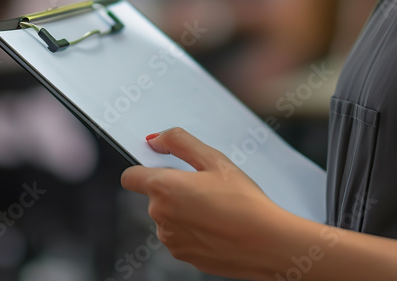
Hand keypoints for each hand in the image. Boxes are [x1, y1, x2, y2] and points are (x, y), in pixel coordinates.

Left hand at [120, 127, 290, 279]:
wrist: (266, 243)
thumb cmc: (244, 201)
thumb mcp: (214, 159)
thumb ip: (179, 142)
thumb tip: (155, 140)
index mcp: (163, 188)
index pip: (130, 176)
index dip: (145, 168)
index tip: (164, 166)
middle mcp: (159, 216)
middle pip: (155, 196)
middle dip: (174, 189)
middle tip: (207, 186)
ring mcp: (170, 239)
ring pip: (169, 217)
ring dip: (184, 211)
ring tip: (217, 208)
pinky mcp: (183, 256)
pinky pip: (181, 236)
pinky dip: (194, 230)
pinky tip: (218, 227)